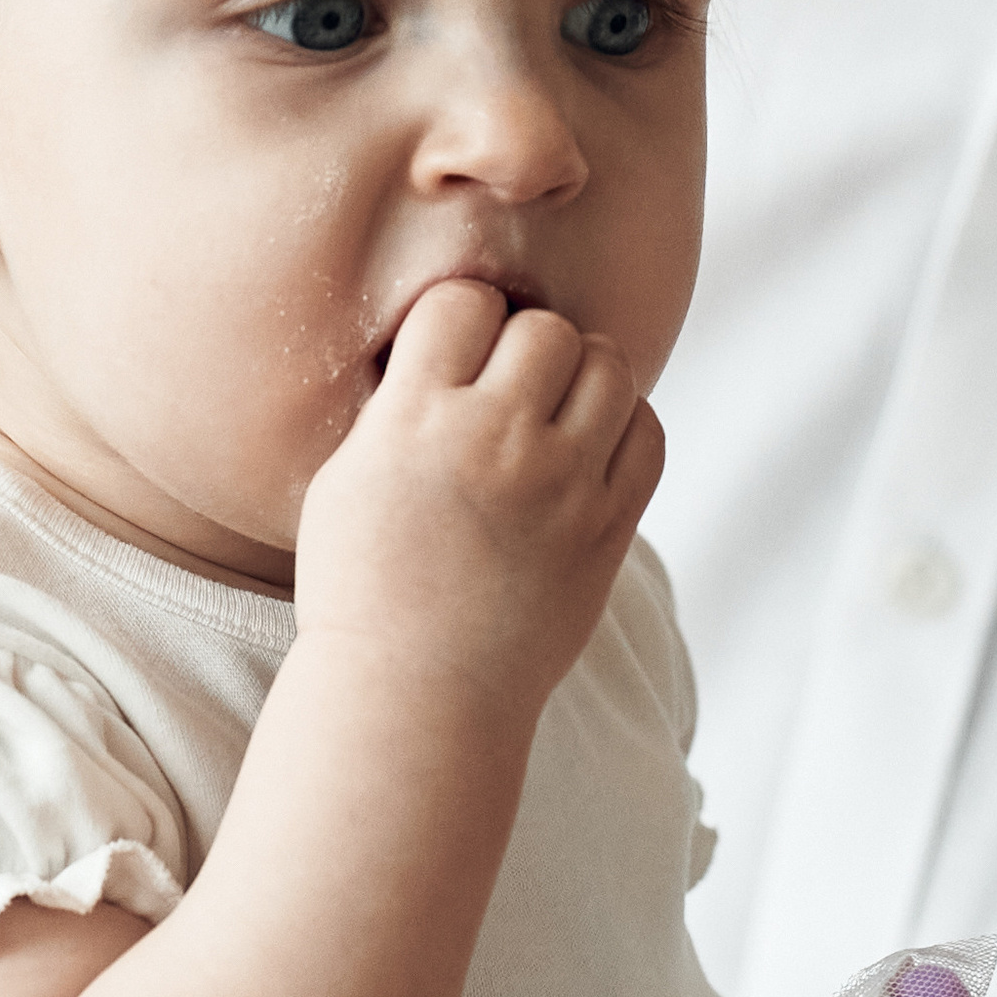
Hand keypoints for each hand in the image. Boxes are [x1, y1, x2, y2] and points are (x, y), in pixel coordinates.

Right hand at [293, 279, 662, 722]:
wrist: (414, 693)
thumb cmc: (365, 588)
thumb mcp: (348, 477)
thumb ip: (400, 404)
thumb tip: (445, 343)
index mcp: (413, 421)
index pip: (463, 303)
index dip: (462, 320)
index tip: (455, 354)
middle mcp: (493, 441)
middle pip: (546, 328)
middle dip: (527, 346)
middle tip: (509, 387)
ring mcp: (560, 485)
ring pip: (609, 366)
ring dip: (583, 375)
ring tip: (555, 410)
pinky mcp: (607, 528)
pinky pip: (647, 434)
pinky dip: (625, 425)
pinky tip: (591, 447)